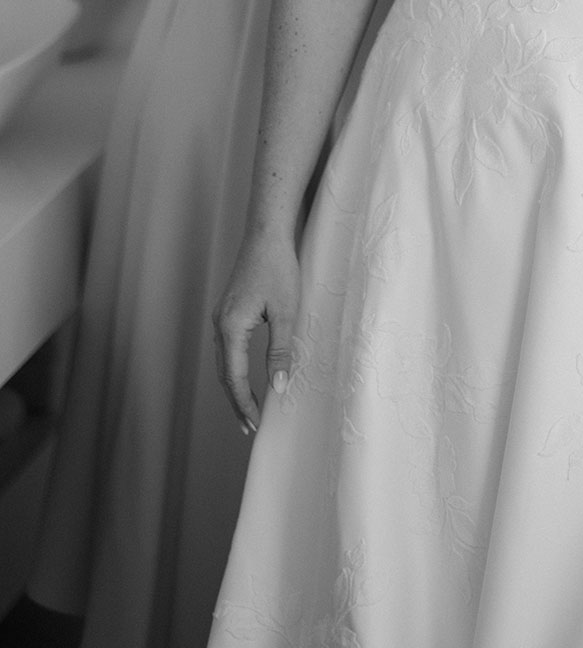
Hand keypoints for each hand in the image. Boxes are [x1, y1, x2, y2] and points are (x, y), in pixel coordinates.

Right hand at [212, 229, 299, 434]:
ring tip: (247, 410)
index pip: (235, 378)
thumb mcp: (285, 312)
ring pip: (223, 362)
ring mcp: (220, 317)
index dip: (245, 403)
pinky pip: (227, 349)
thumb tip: (279, 386)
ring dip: (234, 387)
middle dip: (237, 402)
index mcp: (231, 328)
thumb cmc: (278, 269)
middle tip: (249, 427)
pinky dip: (234, 368)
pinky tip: (244, 376)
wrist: (266, 234)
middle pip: (224, 374)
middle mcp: (219, 325)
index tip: (256, 424)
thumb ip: (279, 351)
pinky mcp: (227, 311)